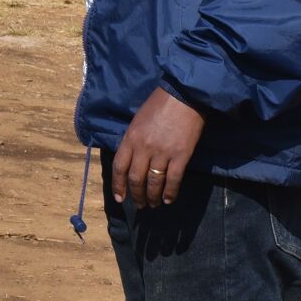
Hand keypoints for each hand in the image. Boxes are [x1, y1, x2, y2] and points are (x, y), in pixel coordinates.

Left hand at [113, 88, 205, 208]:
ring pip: (153, 182)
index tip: (119, 198)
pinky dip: (170, 192)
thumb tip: (132, 159)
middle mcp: (143, 148)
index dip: (118, 185)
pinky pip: (173, 180)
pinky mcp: (180, 156)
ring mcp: (162, 153)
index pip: (119, 167)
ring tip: (153, 205)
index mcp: (130, 138)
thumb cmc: (159, 105)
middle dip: (136, 195)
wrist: (183, 96)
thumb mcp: (138, 121)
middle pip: (135, 178)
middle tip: (139, 205)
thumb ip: (134, 140)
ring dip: (152, 197)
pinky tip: (168, 200)